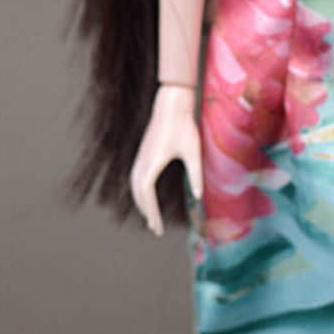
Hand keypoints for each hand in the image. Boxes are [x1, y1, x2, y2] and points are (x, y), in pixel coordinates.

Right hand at [129, 84, 202, 235]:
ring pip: (135, 185)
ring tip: (150, 216)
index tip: (157, 228)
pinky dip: (140, 190)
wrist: (171, 105)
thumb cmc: (184, 126)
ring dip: (141, 202)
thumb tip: (198, 197)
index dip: (152, 213)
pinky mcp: (143, 152)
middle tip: (156, 229)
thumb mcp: (193, 151)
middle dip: (147, 211)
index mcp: (153, 162)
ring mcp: (141, 156)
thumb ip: (195, 174)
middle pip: (139, 193)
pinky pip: (137, 176)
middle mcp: (143, 161)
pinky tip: (147, 195)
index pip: (147, 194)